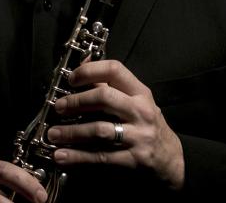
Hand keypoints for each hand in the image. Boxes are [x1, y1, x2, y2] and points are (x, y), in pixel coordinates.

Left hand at [47, 59, 184, 189]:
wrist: (172, 161)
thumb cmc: (148, 126)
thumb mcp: (137, 101)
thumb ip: (110, 86)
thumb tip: (82, 64)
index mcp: (140, 93)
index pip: (114, 70)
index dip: (89, 71)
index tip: (71, 79)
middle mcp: (140, 111)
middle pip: (104, 98)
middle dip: (76, 101)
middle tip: (59, 107)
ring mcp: (138, 136)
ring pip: (99, 129)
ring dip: (71, 132)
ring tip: (53, 134)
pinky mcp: (132, 160)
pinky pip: (100, 156)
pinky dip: (77, 156)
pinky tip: (62, 156)